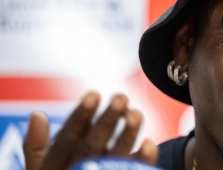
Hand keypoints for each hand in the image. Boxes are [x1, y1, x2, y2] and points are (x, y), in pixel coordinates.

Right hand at [23, 92, 157, 169]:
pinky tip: (150, 144)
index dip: (80, 116)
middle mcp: (77, 169)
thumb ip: (36, 145)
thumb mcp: (40, 167)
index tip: (93, 94)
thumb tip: (36, 115)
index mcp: (56, 164)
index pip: (67, 138)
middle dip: (107, 120)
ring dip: (128, 135)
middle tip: (121, 97)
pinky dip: (142, 160)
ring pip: (115, 157)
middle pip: (93, 145)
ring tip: (136, 114)